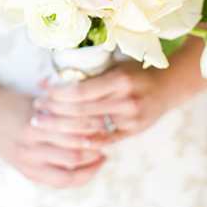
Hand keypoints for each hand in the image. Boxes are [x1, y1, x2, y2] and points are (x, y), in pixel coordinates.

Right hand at [0, 89, 105, 188]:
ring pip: (69, 172)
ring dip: (90, 164)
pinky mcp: (27, 173)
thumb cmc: (16, 102)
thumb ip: (61, 106)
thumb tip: (94, 106)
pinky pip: (60, 182)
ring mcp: (27, 163)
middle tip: (108, 137)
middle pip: (74, 154)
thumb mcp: (38, 99)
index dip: (93, 129)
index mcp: (33, 125)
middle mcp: (29, 147)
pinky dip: (79, 177)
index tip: (105, 121)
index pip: (73, 132)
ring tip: (102, 152)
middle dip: (95, 148)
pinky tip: (90, 166)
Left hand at [31, 61, 178, 145]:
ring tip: (45, 122)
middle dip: (54, 112)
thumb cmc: (134, 72)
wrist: (168, 86)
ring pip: (88, 128)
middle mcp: (126, 100)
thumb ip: (82, 73)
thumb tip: (44, 81)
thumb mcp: (111, 65)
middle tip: (37, 111)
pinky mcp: (132, 132)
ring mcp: (130, 119)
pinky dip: (84, 141)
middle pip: (80, 111)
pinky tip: (68, 138)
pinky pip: (103, 140)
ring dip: (63, 127)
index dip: (57, 94)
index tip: (43, 93)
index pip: (80, 90)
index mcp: (119, 79)